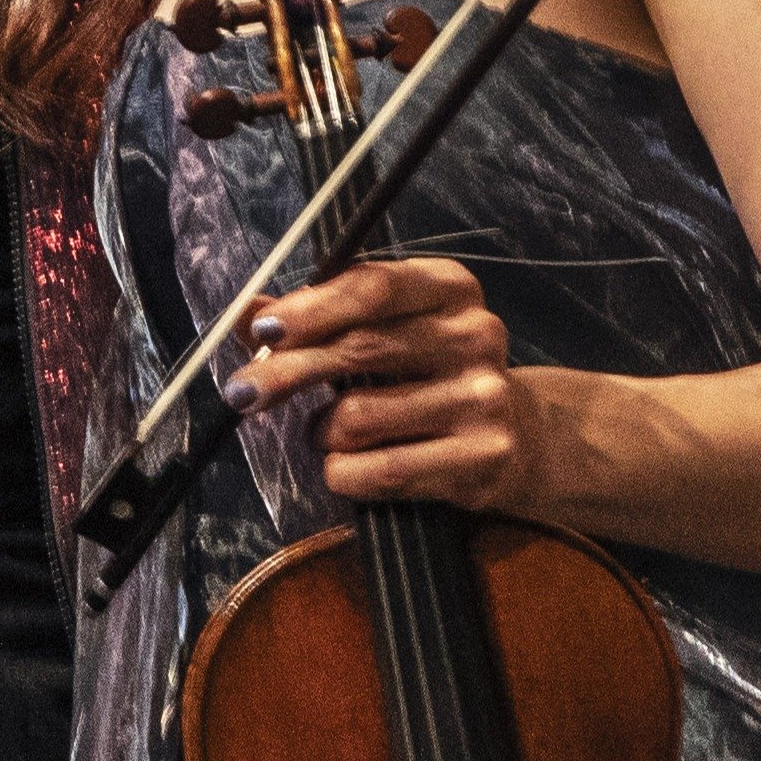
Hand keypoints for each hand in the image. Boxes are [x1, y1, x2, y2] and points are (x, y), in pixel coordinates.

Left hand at [237, 255, 542, 512]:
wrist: (518, 438)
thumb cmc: (428, 373)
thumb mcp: (384, 330)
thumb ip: (318, 318)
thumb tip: (248, 314)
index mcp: (450, 288)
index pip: (372, 287)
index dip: (311, 308)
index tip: (263, 330)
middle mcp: (476, 335)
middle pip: (358, 350)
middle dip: (286, 373)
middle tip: (241, 392)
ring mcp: (484, 398)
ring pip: (358, 418)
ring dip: (322, 432)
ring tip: (328, 433)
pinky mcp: (481, 457)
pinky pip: (377, 470)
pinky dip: (343, 472)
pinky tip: (345, 467)